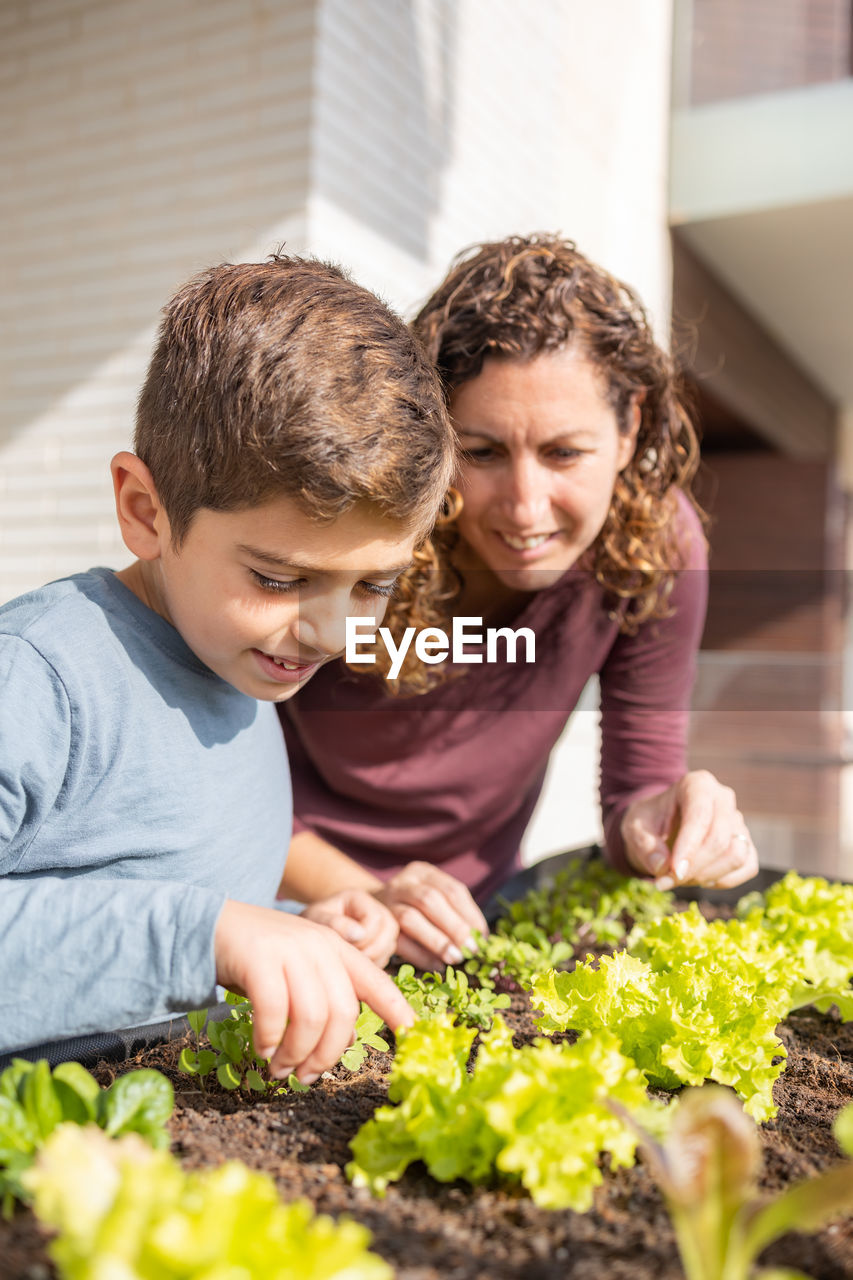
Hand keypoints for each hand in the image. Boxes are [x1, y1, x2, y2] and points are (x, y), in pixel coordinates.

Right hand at [213, 900, 413, 1083]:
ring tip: (281, 1069)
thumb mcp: (301, 971)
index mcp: (337, 949)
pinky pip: (274, 1011)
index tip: (414, 1036)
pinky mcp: (259, 957)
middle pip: (343, 1012)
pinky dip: (270, 1039)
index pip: (377, 982)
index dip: (398, 1010)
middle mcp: (320, 946)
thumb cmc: (259, 958)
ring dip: (296, 1054)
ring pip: (311, 1017)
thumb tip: (343, 1043)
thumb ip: (324, 998)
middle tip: (307, 1077)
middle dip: (328, 1054)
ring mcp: (290, 949)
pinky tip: (262, 1049)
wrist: (211, 923)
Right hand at [372, 861, 488, 969]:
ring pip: (410, 918)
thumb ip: (453, 911)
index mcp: (422, 872)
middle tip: (471, 949)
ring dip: (436, 941)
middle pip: (430, 900)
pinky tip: (437, 966)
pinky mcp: (377, 926)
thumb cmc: (413, 906)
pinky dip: (419, 955)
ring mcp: (385, 902)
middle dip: (454, 927)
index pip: (451, 889)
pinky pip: (398, 941)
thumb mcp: (431, 896)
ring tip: (455, 959)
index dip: (470, 914)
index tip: (483, 936)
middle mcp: (402, 883)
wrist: (366, 908)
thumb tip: (481, 938)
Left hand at [621, 770, 758, 890]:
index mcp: (697, 784)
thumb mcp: (635, 830)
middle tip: (666, 881)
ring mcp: (738, 821)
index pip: (700, 816)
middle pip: (720, 839)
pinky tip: (700, 878)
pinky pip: (747, 867)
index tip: (673, 872)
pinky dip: (723, 880)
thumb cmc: (649, 823)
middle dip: (694, 867)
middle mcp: (723, 798)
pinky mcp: (747, 843)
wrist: (660, 827)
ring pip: (736, 855)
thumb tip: (663, 867)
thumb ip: (645, 847)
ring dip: (707, 875)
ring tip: (680, 877)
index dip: (689, 848)